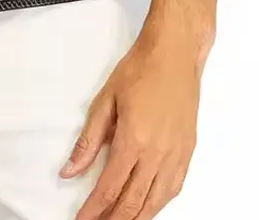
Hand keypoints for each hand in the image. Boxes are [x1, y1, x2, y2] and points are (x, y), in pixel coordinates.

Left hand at [61, 27, 204, 219]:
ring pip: (156, 202)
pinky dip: (157, 204)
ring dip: (136, 217)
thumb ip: (89, 140)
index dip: (93, 210)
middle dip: (112, 219)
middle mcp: (158, 153)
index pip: (110, 187)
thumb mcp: (105, 100)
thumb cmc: (141, 69)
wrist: (175, 54)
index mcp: (134, 139)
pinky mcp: (188, 152)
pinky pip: (173, 189)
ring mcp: (176, 155)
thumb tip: (70, 170)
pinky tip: (147, 207)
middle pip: (133, 202)